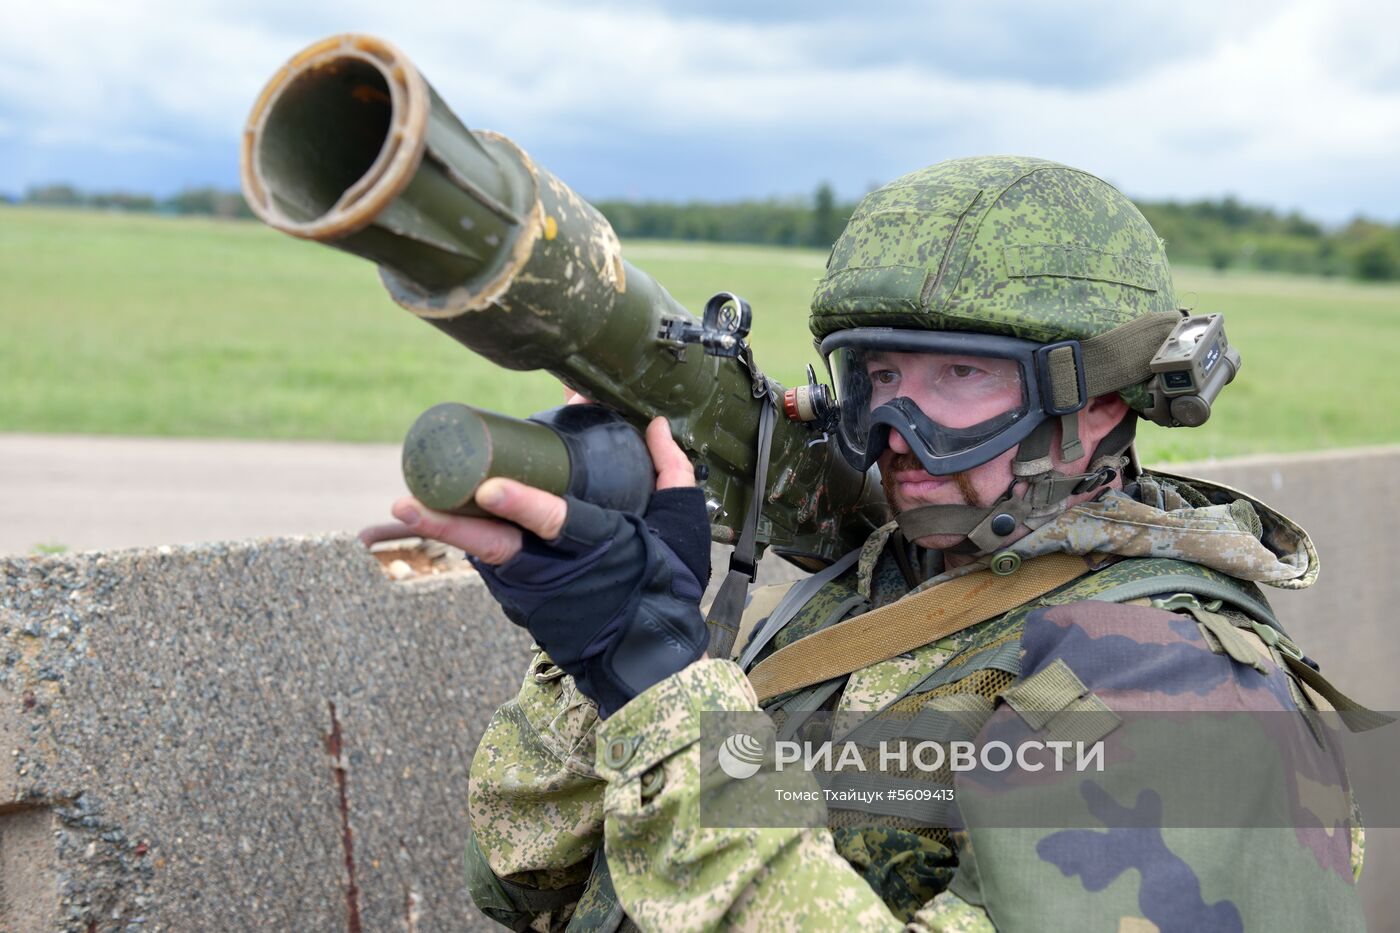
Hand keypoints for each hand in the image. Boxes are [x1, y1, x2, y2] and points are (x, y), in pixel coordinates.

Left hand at [361, 415, 709, 717]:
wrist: (652, 660)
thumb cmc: (668, 590)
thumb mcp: (681, 529)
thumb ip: (669, 471)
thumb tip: (653, 424)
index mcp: (601, 546)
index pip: (554, 522)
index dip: (521, 504)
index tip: (488, 487)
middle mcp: (559, 571)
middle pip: (494, 544)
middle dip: (447, 526)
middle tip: (403, 506)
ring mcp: (536, 595)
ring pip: (485, 557)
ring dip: (447, 532)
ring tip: (407, 509)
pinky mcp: (525, 609)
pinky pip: (495, 569)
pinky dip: (473, 543)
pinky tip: (445, 521)